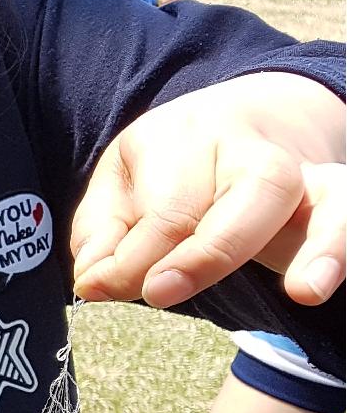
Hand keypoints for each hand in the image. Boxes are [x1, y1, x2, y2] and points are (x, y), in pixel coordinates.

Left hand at [73, 72, 346, 307]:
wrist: (250, 119)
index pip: (168, 207)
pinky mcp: (337, 198)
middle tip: (160, 293)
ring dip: (323, 245)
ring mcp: (309, 174)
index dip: (131, 260)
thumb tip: (92, 280)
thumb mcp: (122, 183)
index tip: (99, 287)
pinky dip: (346, 249)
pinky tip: (325, 287)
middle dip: (207, 250)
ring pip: (332, 193)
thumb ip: (102, 233)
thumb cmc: (171, 167)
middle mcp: (258, 149)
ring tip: (306, 291)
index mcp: (190, 135)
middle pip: (254, 190)